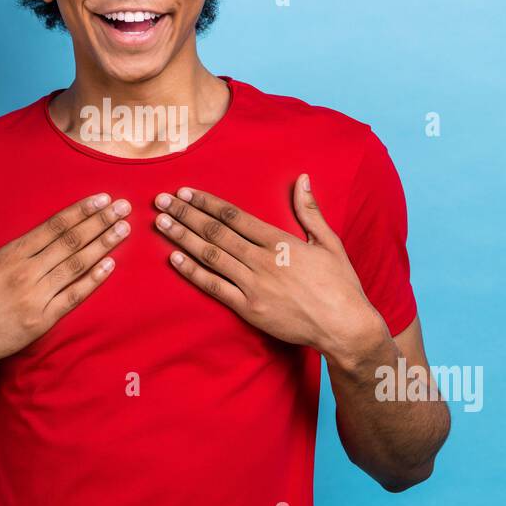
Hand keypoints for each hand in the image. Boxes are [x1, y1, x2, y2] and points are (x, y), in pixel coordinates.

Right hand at [0, 187, 130, 367]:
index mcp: (9, 255)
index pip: (53, 227)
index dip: (80, 211)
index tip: (101, 198)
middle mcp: (25, 273)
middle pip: (71, 242)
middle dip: (100, 222)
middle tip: (124, 207)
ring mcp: (36, 298)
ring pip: (76, 265)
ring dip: (103, 245)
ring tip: (123, 229)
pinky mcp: (42, 321)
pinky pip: (73, 297)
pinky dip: (93, 280)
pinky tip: (110, 265)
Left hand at [152, 174, 389, 355]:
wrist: (345, 326)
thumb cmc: (340, 284)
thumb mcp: (329, 243)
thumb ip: (310, 211)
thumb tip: (302, 179)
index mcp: (280, 241)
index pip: (235, 216)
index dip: (207, 203)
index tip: (186, 192)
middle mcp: (262, 261)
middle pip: (216, 232)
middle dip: (185, 214)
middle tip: (161, 200)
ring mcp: (254, 286)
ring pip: (210, 256)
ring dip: (182, 238)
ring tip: (161, 223)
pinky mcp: (249, 309)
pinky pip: (214, 287)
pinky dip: (193, 271)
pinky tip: (174, 258)